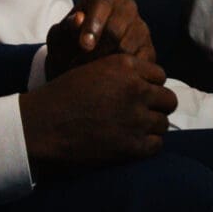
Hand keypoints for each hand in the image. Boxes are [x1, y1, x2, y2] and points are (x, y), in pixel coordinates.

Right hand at [20, 51, 176, 173]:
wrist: (44, 125)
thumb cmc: (62, 96)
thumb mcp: (92, 70)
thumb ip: (120, 73)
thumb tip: (144, 82)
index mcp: (125, 66)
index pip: (160, 75)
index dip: (150, 85)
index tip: (139, 94)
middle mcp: (135, 89)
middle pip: (168, 98)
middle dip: (157, 106)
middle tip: (141, 114)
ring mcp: (136, 118)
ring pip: (163, 122)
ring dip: (151, 127)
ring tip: (134, 130)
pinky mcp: (133, 145)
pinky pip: (157, 144)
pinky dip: (147, 145)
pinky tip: (132, 143)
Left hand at [44, 0, 154, 75]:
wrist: (78, 64)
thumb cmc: (67, 45)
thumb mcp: (60, 37)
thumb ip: (65, 27)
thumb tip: (78, 19)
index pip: (102, 3)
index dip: (93, 25)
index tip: (84, 46)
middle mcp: (125, 7)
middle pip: (116, 29)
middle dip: (97, 51)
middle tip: (82, 67)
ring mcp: (140, 28)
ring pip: (128, 48)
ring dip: (108, 65)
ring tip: (91, 76)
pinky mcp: (149, 50)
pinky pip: (140, 63)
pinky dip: (124, 74)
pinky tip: (108, 81)